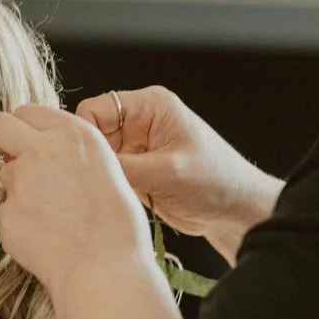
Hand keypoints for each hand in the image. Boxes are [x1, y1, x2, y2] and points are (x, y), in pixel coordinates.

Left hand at [0, 103, 157, 295]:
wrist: (106, 269)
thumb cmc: (116, 225)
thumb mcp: (104, 168)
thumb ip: (69, 152)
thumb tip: (40, 148)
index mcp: (74, 134)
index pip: (27, 111)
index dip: (27, 129)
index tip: (32, 145)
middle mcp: (42, 149)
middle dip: (3, 140)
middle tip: (18, 163)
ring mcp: (20, 181)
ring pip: (2, 172)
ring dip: (17, 187)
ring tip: (50, 214)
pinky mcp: (6, 212)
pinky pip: (5, 209)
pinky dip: (19, 221)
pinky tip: (45, 235)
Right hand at [72, 86, 281, 262]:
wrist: (236, 212)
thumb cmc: (215, 182)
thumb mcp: (165, 172)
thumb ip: (122, 166)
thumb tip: (82, 164)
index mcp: (150, 106)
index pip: (95, 109)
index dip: (83, 133)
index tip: (82, 161)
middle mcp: (139, 123)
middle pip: (92, 134)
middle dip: (91, 158)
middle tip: (93, 182)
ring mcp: (137, 149)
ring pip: (98, 157)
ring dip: (100, 175)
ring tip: (108, 194)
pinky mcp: (137, 172)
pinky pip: (109, 175)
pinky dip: (107, 187)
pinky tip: (112, 200)